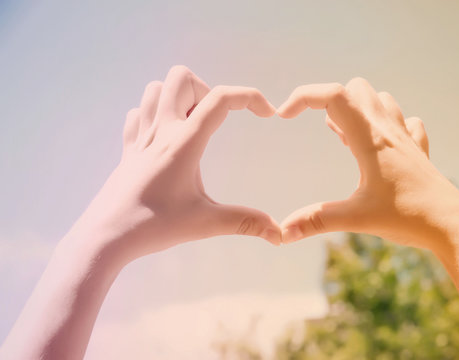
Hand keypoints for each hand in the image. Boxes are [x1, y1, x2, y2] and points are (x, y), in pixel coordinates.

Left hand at [75, 66, 280, 261]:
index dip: (250, 97)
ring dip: (179, 98)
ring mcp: (140, 136)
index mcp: (184, 143)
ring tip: (192, 126)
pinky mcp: (128, 147)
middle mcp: (161, 130)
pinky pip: (139, 111)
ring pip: (156, 89)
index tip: (267, 114)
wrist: (105, 236)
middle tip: (216, 123)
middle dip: (207, 91)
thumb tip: (279, 234)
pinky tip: (166, 138)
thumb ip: (244, 222)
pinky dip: (155, 113)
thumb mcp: (205, 223)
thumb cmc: (153, 226)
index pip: (220, 99)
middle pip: (182, 78)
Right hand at [277, 78, 458, 249]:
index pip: (332, 95)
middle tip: (321, 130)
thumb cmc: (408, 218)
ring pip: (380, 99)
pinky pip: (403, 121)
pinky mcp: (417, 150)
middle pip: (355, 89)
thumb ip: (317, 221)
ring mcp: (406, 138)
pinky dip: (384, 124)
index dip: (302, 97)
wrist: (453, 226)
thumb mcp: (357, 218)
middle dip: (329, 101)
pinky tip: (378, 146)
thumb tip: (283, 232)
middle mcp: (388, 130)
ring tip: (343, 136)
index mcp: (370, 138)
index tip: (283, 116)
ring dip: (357, 109)